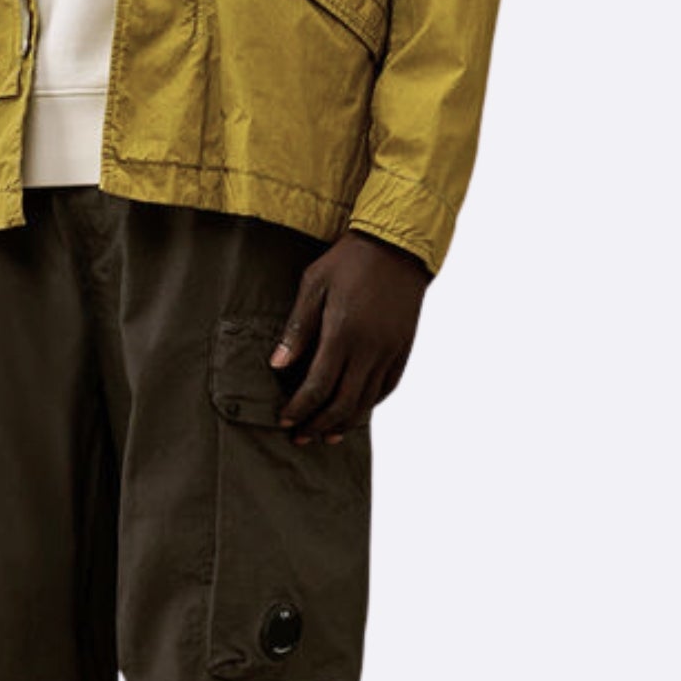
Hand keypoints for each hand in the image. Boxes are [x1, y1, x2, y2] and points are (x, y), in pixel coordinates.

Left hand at [270, 230, 431, 444]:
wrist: (398, 244)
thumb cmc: (349, 260)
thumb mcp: (314, 285)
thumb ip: (296, 328)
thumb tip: (277, 365)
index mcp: (342, 333)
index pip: (318, 387)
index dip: (299, 409)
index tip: (284, 419)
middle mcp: (369, 349)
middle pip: (343, 404)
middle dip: (318, 425)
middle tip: (300, 436)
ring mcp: (390, 351)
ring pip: (367, 402)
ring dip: (344, 422)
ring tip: (325, 433)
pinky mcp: (404, 348)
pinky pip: (387, 387)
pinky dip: (369, 404)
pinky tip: (356, 411)